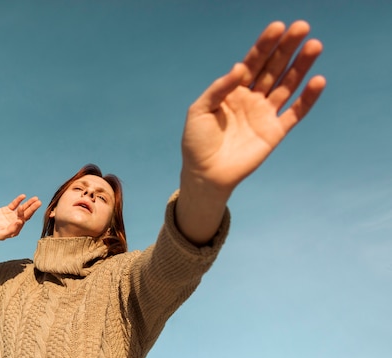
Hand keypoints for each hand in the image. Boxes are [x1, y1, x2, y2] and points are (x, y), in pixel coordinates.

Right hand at [0, 194, 41, 247]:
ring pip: (22, 209)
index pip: (22, 222)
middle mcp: (15, 223)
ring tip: (35, 198)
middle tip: (39, 202)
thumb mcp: (0, 234)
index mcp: (15, 230)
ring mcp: (11, 216)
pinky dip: (18, 200)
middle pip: (25, 215)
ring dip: (28, 203)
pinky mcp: (6, 210)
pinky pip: (14, 204)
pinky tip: (23, 196)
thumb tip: (20, 222)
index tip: (23, 210)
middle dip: (32, 208)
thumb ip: (11, 230)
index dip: (24, 216)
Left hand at [181, 20, 325, 194]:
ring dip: (301, 66)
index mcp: (233, 90)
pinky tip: (317, 81)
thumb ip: (219, 88)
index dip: (265, 44)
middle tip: (302, 27)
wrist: (205, 173)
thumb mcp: (200, 110)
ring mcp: (265, 114)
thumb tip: (239, 67)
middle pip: (273, 68)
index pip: (253, 62)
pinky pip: (295, 113)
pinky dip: (307, 98)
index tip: (277, 27)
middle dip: (287, 48)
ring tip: (314, 46)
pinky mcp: (275, 132)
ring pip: (287, 85)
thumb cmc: (197, 141)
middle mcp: (252, 98)